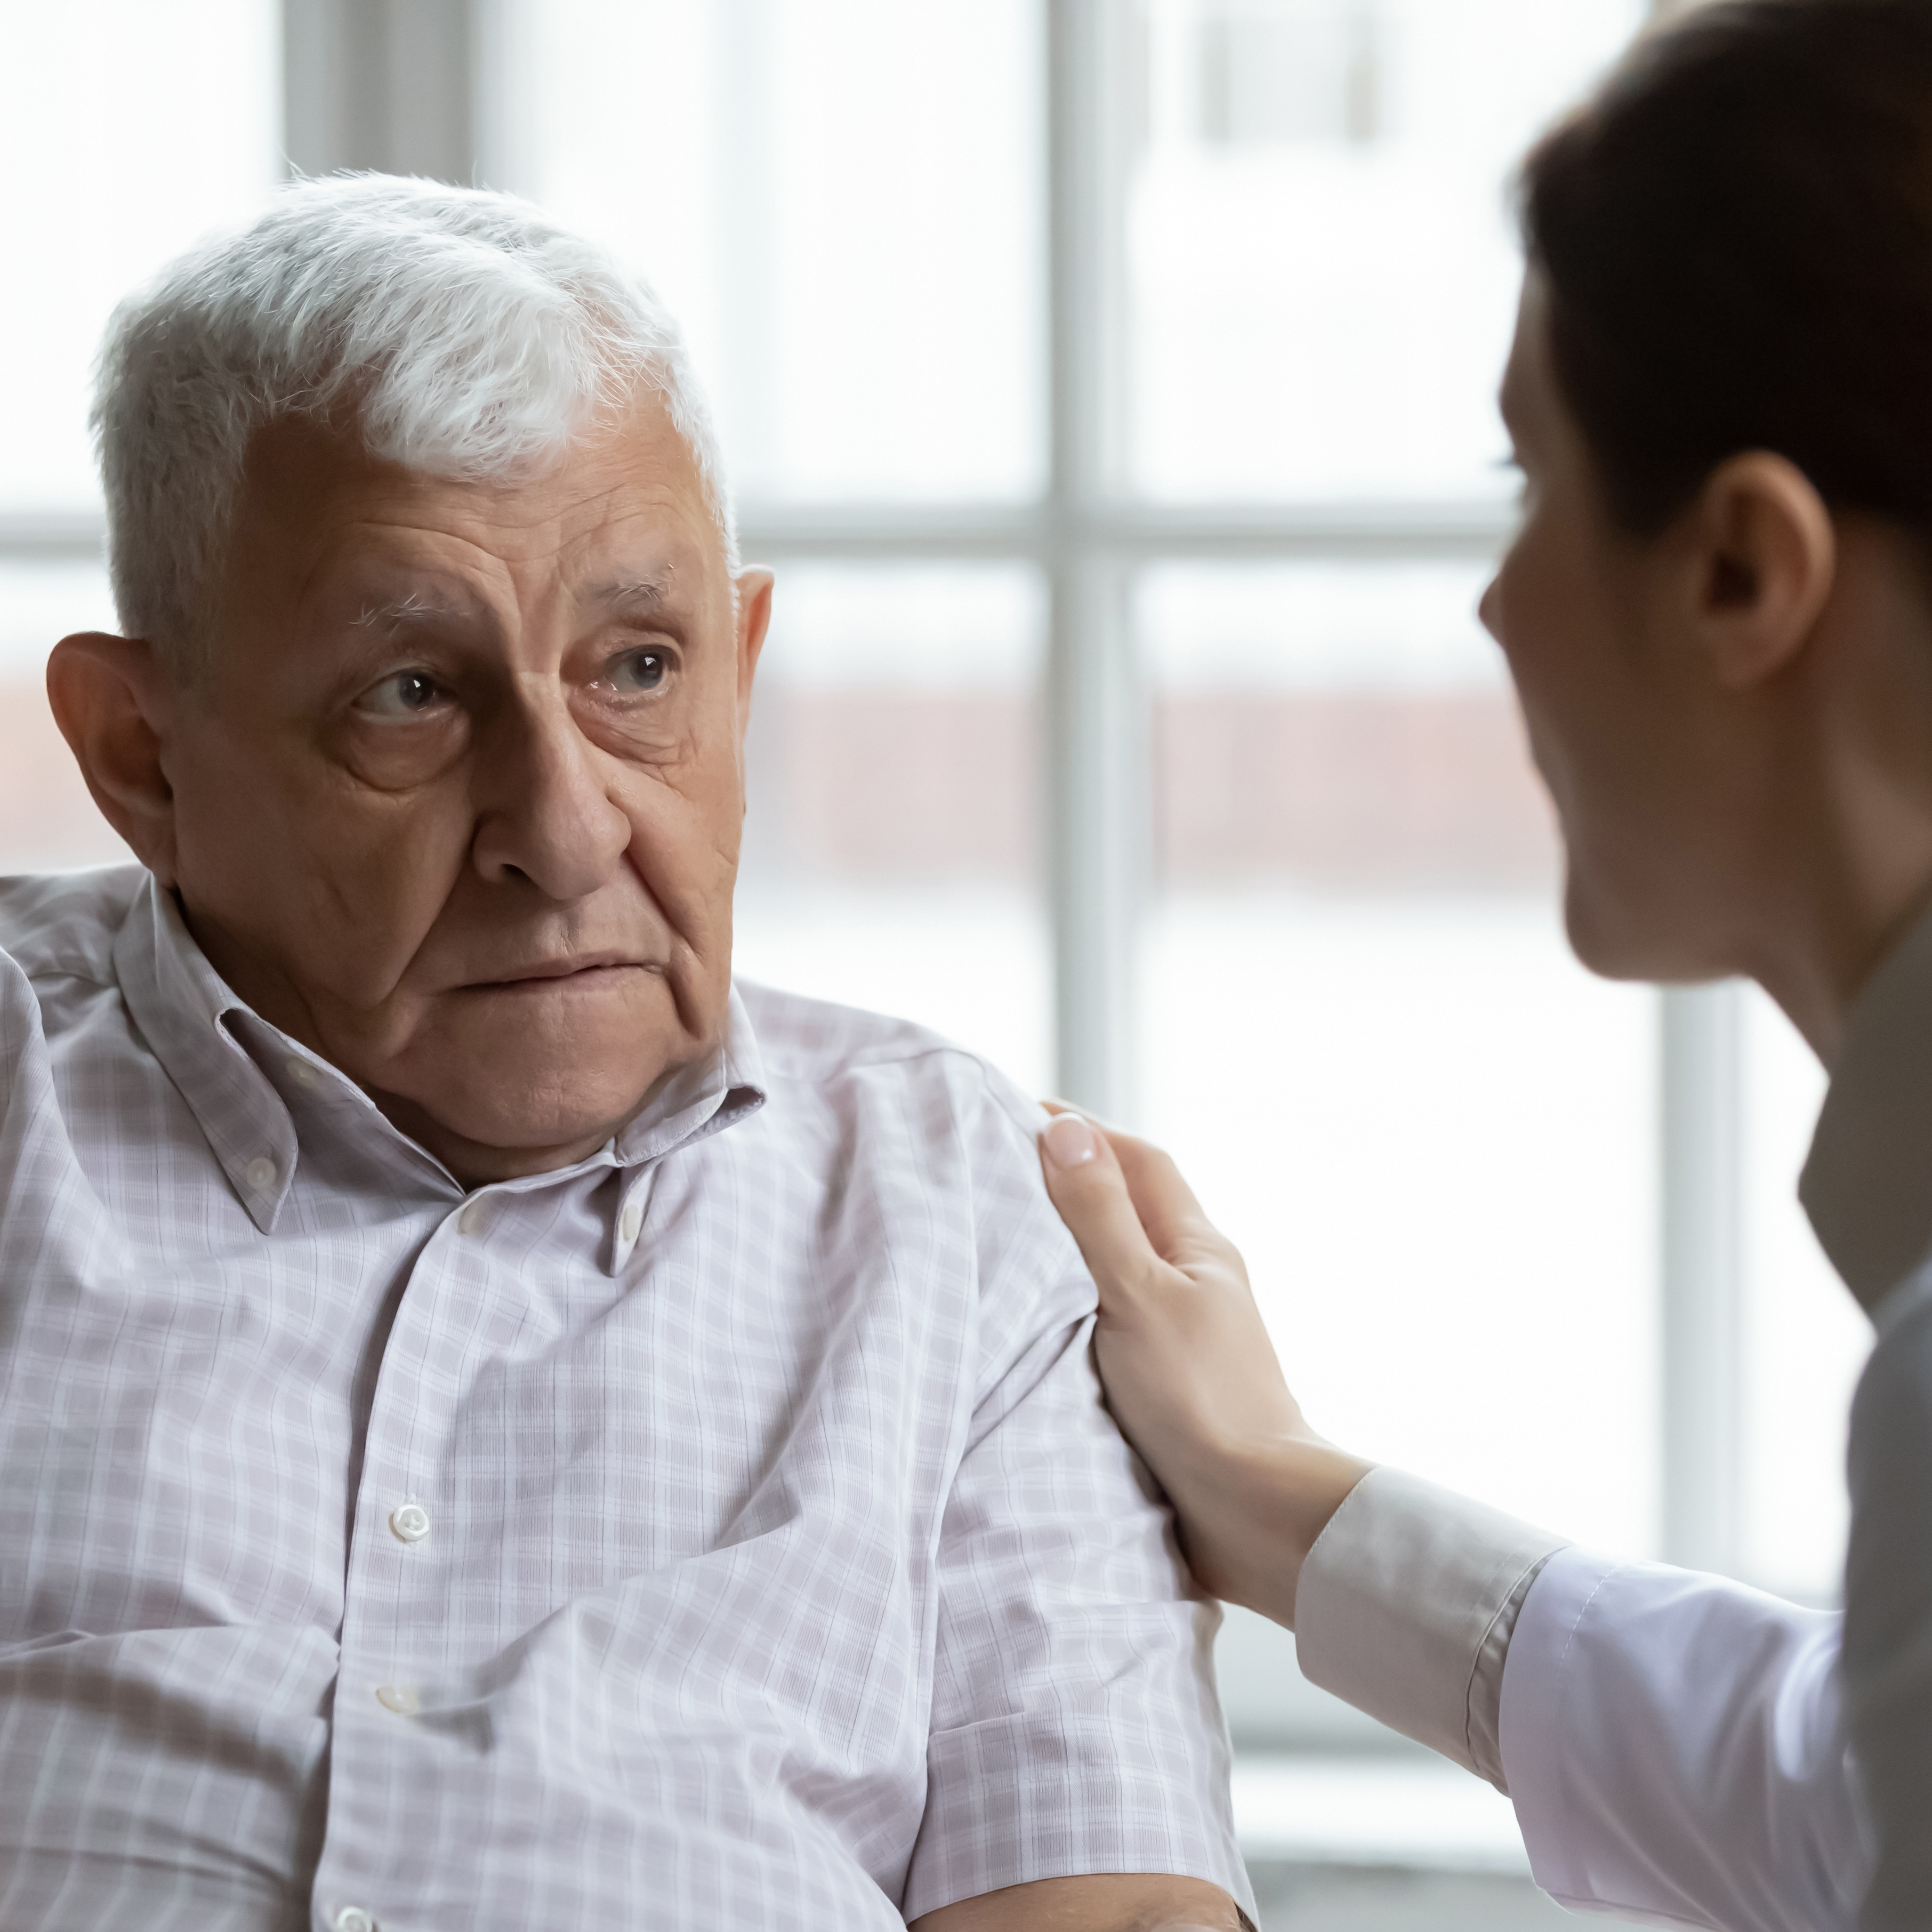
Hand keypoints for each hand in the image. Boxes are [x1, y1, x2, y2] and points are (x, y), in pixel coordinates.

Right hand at [1038, 1108, 1370, 1627]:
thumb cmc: (1202, 1401)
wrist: (1255, 1518)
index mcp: (1198, 1248)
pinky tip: (1027, 1330)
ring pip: (1114, 1270)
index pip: (1136, 1160)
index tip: (1014, 1114)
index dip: (1080, 1131)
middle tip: (993, 1172)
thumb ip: (1098, 1216)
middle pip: (1126, 1209)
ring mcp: (1181, 1337)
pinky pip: (1106, 1327)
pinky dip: (1065, 1314)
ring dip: (1063, 1253)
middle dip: (1066, 1183)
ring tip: (998, 1245)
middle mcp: (1194, 1284)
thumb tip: (1064, 1130)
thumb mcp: (1137, 1294)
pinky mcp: (1162, 1389)